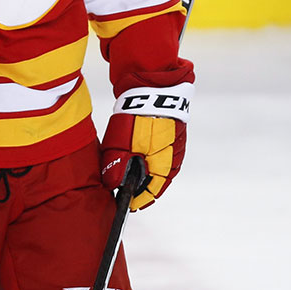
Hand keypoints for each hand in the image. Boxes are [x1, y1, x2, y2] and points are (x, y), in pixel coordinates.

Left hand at [100, 84, 191, 209]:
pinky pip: (162, 153)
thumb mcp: (120, 144)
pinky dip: (149, 156)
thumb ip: (117, 167)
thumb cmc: (138, 117)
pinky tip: (137, 152)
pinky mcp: (175, 135)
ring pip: (159, 167)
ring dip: (144, 169)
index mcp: (164, 166)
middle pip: (156, 181)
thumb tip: (114, 186)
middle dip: (139, 184)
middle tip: (121, 185)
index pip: (151, 193)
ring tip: (127, 168)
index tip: (124, 202)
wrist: (154, 87)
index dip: (136, 199)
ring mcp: (177, 147)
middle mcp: (175, 160)